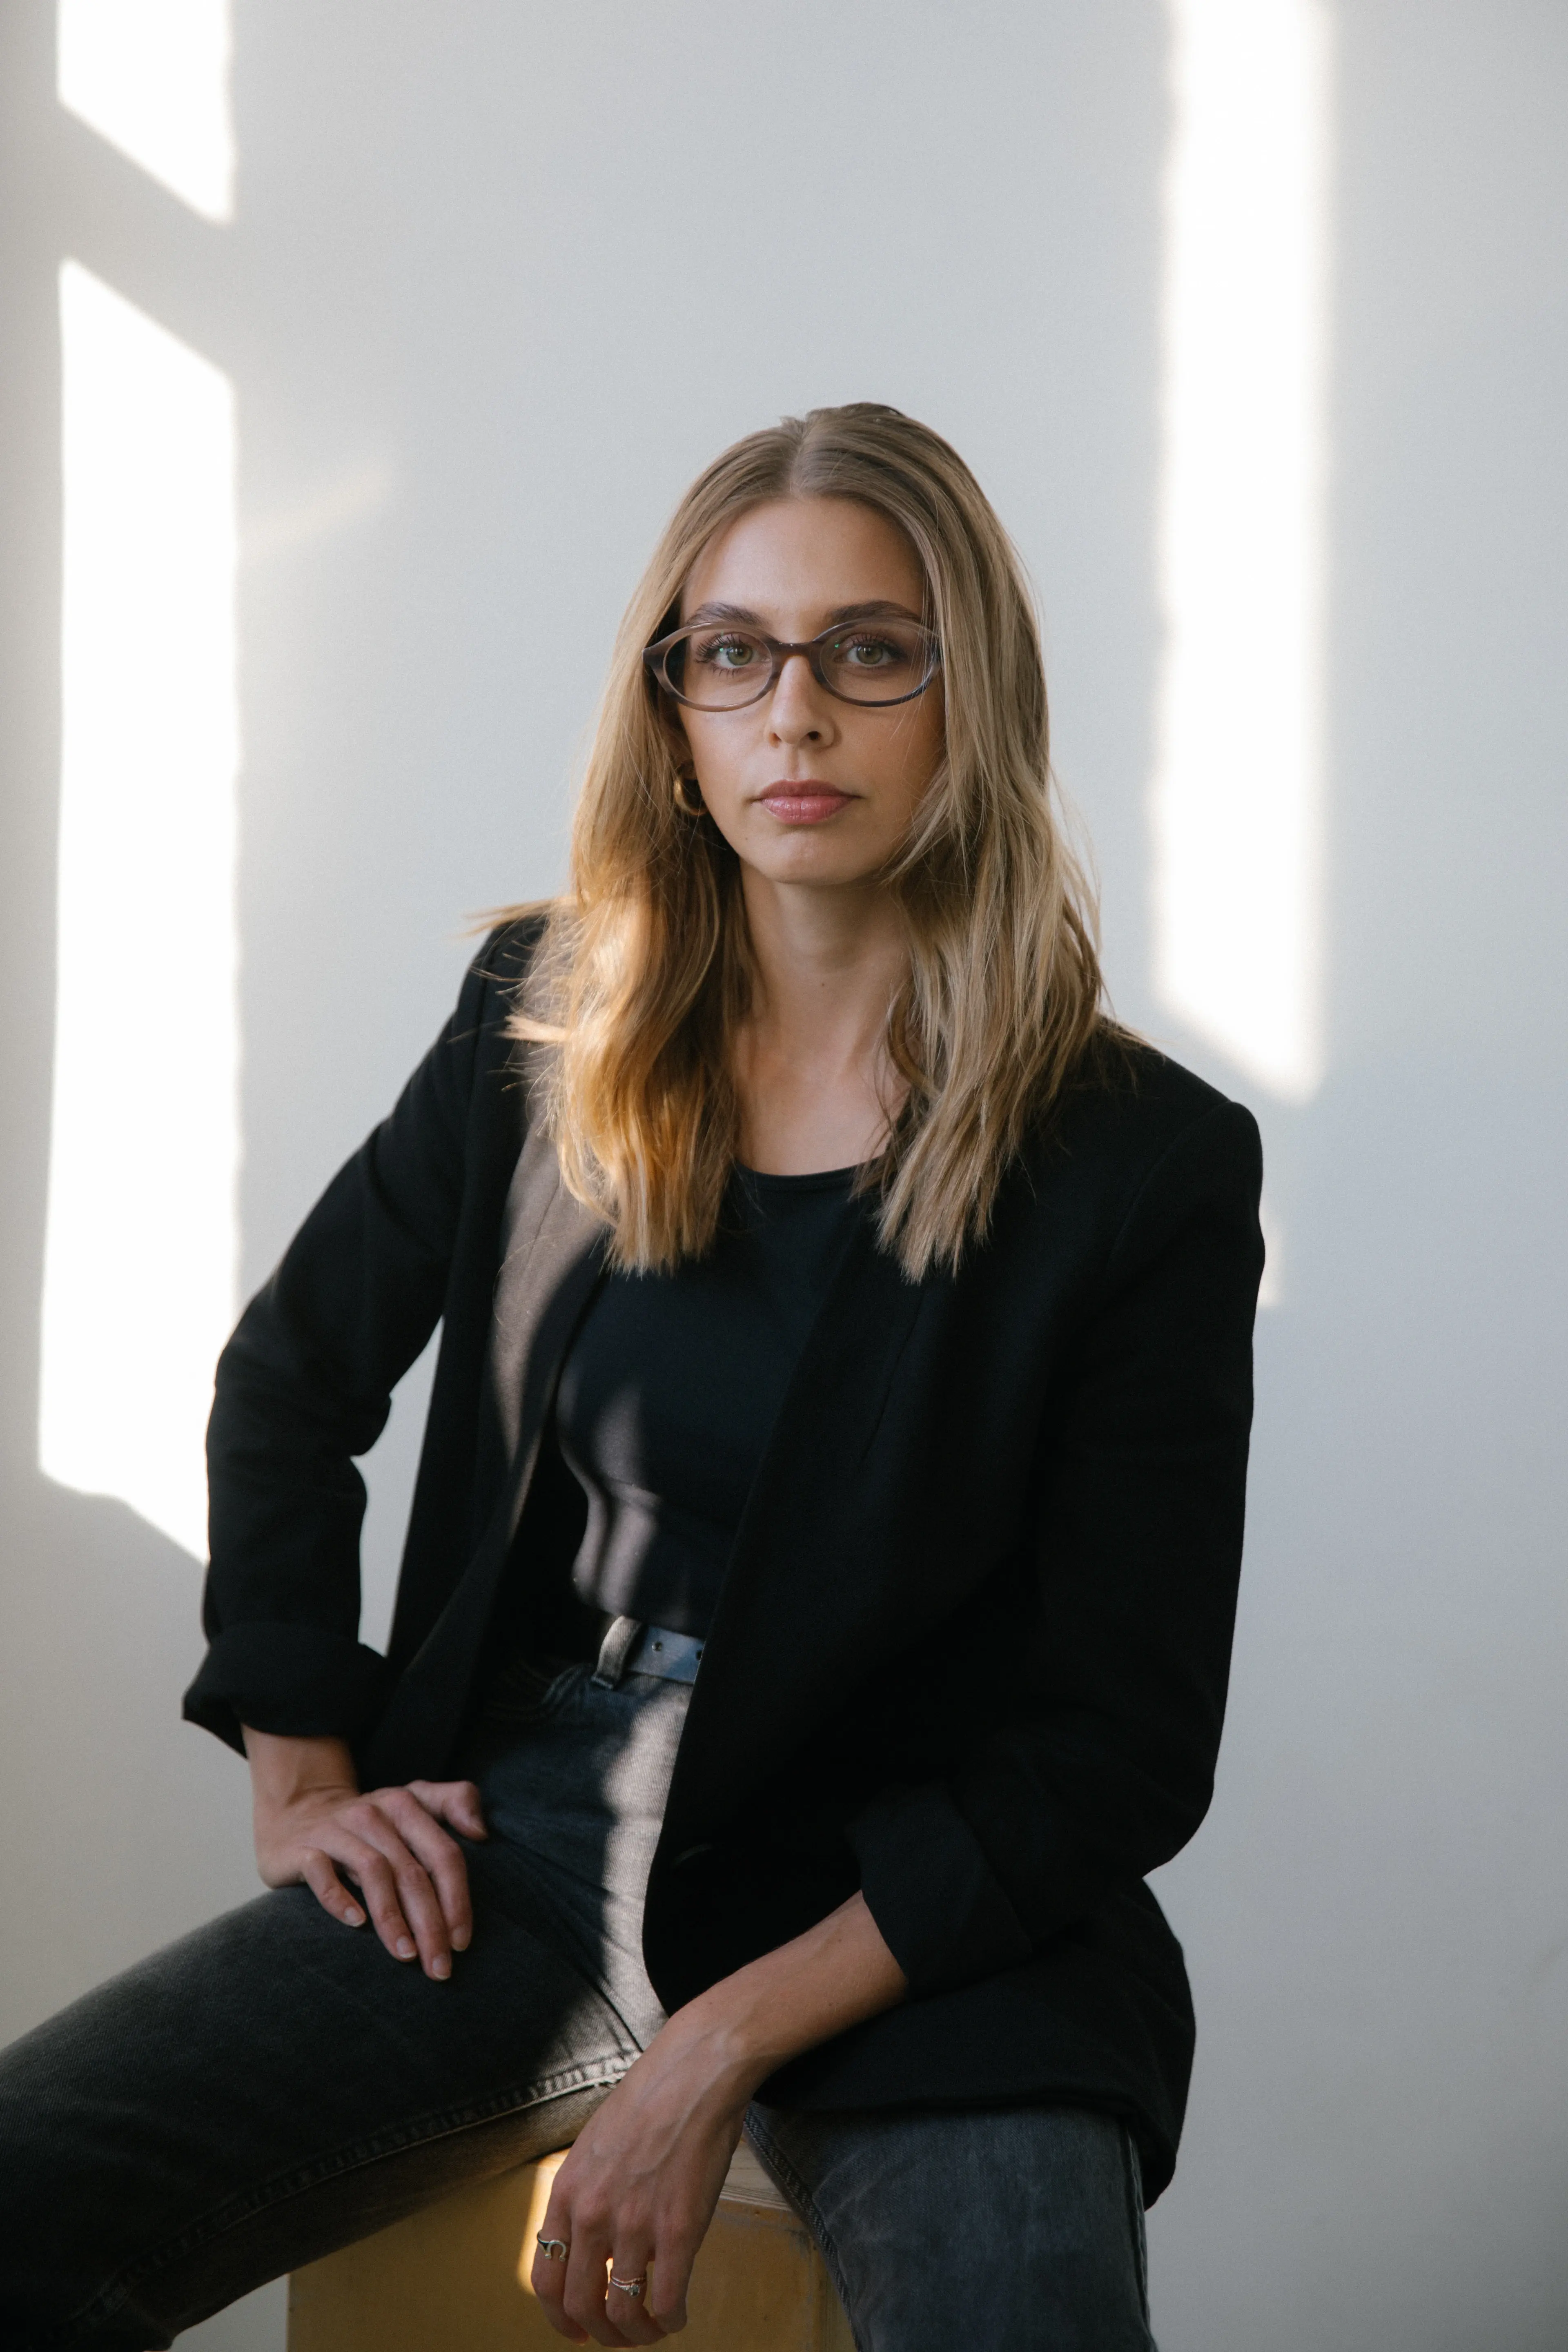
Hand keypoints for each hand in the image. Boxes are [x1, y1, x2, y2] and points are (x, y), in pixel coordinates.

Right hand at [242, 1727, 486, 1981]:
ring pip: (373, 1873)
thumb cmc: (370, 1823)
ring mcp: (336, 1829)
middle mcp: (374, 1814)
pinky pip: (321, 1872)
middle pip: (412, 1871)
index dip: (457, 1899)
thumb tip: (482, 1833)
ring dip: (393, 1918)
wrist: (297, 1812)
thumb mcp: (413, 1801)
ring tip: (406, 1955)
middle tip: (439, 1967)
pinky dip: (340, 1898)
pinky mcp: (302, 1848)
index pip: (443, 1855)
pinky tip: (357, 1925)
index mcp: (406, 1805)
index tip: (462, 1943)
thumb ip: (454, 1802)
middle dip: (430, 1923)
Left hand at [528, 1891, 907, 2342]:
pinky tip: (679, 2314)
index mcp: (568, 2192)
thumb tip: (588, 2240)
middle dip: (600, 2333)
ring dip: (636, 2335)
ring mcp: (635, 2225)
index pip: (545, 2279)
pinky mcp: (679, 2229)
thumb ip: (587, 2193)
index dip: (559, 2317)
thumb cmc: (651, 2100)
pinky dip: (671, 2321)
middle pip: (580, 2306)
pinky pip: (666, 2302)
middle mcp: (593, 2214)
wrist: (694, 2071)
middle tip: (619, 2337)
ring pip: (623, 2314)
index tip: (577, 2329)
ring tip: (652, 2330)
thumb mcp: (596, 2145)